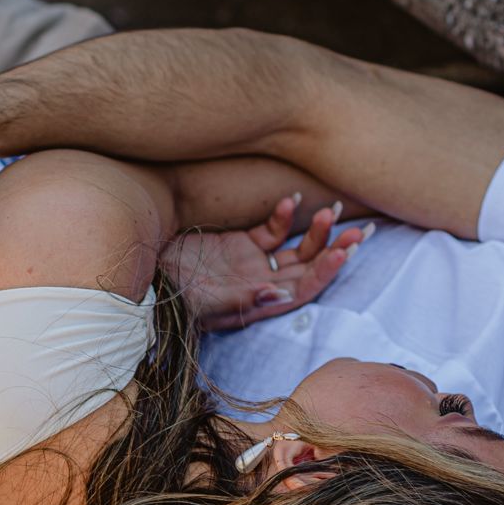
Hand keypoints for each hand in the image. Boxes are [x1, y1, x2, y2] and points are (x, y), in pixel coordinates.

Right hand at [161, 195, 366, 331]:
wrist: (143, 280)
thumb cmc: (170, 297)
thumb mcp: (204, 303)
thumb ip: (242, 301)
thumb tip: (280, 295)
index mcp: (259, 303)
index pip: (303, 289)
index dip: (325, 273)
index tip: (343, 253)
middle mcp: (261, 284)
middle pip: (308, 268)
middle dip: (335, 250)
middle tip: (360, 232)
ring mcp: (252, 263)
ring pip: (295, 248)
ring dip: (316, 232)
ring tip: (332, 211)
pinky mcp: (239, 244)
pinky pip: (270, 230)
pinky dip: (283, 216)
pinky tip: (292, 201)